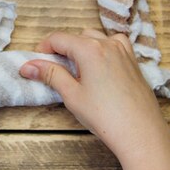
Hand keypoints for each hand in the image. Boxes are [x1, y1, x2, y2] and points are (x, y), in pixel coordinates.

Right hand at [19, 29, 163, 156]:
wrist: (140, 133)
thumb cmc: (105, 116)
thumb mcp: (71, 95)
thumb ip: (51, 75)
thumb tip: (29, 66)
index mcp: (90, 48)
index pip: (59, 38)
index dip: (44, 48)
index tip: (37, 62)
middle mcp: (108, 44)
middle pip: (77, 37)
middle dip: (63, 50)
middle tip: (55, 70)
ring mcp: (124, 51)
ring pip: (96, 39)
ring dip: (83, 48)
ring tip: (78, 71)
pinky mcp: (133, 62)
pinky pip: (114, 45)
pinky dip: (102, 50)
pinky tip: (100, 68)